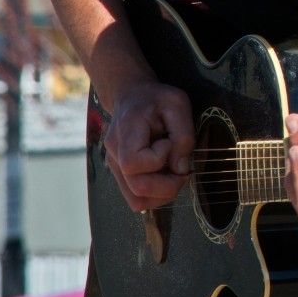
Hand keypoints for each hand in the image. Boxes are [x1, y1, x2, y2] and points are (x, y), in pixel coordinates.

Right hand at [103, 81, 194, 210]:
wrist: (132, 96)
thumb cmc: (156, 98)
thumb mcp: (177, 104)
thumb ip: (183, 135)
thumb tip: (180, 168)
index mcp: (126, 131)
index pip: (133, 163)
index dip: (158, 160)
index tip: (169, 142)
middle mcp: (114, 152)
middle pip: (136, 189)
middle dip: (167, 187)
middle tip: (182, 171)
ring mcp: (115, 165)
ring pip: (136, 200)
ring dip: (162, 194)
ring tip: (174, 173)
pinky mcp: (121, 173)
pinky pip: (137, 197)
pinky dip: (156, 194)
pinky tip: (165, 176)